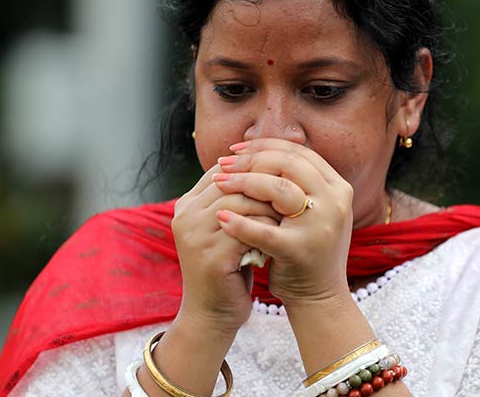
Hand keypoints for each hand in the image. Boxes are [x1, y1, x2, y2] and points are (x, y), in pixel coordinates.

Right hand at [172, 163, 281, 332]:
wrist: (212, 315)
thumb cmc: (227, 268)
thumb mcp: (226, 229)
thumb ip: (235, 200)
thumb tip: (269, 164)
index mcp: (187, 204)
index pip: (222, 169)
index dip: (254, 169)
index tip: (283, 174)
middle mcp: (185, 215)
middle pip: (232, 181)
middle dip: (266, 186)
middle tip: (294, 190)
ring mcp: (195, 235)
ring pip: (241, 202)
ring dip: (270, 207)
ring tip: (290, 213)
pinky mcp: (211, 256)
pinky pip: (248, 230)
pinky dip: (268, 230)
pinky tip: (283, 235)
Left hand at [212, 138, 353, 307]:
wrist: (319, 298)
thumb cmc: (306, 250)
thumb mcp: (310, 210)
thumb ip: (295, 183)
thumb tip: (257, 150)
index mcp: (337, 187)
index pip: (299, 153)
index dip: (265, 147)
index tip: (236, 149)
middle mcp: (335, 201)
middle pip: (288, 164)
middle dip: (250, 160)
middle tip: (222, 163)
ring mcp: (321, 225)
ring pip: (278, 189)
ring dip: (243, 183)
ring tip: (218, 184)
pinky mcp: (301, 249)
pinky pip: (265, 231)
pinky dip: (240, 224)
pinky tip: (221, 218)